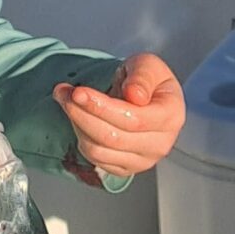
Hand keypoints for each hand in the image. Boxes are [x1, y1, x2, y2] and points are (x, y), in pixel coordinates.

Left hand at [53, 53, 185, 180]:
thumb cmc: (146, 80)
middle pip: (113, 137)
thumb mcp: (147, 65)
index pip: (134, 119)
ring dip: (76, 124)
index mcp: (171, 116)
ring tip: (66, 99)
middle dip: (81, 113)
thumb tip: (135, 96)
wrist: (144, 97)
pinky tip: (79, 117)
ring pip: (99, 150)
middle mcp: (161, 143)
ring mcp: (144, 160)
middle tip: (63, 92)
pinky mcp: (126, 168)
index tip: (78, 92)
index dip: (102, 107)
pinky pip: (95, 158)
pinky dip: (81, 136)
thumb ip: (142, 76)